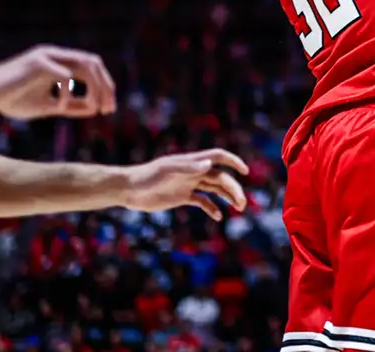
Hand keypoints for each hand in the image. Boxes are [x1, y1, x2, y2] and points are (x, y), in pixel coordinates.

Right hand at [0, 45, 116, 120]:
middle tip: (108, 109)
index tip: (108, 109)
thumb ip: (70, 105)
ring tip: (94, 107)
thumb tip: (94, 109)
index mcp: (59, 62)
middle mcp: (56, 55)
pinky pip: (64, 76)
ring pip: (85, 65)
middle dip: (105, 87)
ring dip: (94, 88)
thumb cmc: (11, 98)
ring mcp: (47, 56)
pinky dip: (67, 93)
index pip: (92, 68)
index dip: (105, 87)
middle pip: (94, 63)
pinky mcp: (38, 62)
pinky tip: (60, 107)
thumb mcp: (46, 106)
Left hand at [122, 149, 249, 219]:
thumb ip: (188, 168)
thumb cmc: (146, 177)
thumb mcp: (167, 171)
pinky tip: (217, 216)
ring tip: (238, 208)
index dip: (233, 161)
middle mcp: (193, 172)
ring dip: (227, 197)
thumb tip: (210, 165)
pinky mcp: (182, 197)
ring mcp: (188, 184)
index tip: (245, 171)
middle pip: (220, 177)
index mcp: (192, 162)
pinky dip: (211, 208)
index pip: (218, 157)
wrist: (129, 189)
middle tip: (241, 204)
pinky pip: (202, 201)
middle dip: (233, 189)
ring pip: (214, 189)